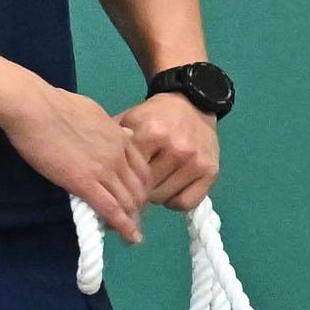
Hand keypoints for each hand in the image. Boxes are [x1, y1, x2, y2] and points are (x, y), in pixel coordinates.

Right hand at [2, 81, 157, 237]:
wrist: (34, 107)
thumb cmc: (54, 105)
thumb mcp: (94, 111)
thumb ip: (110, 128)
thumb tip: (121, 134)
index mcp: (120, 137)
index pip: (142, 169)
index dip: (142, 186)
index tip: (137, 196)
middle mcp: (118, 155)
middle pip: (140, 187)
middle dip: (139, 206)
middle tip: (133, 219)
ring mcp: (104, 169)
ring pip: (129, 201)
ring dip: (132, 219)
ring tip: (131, 232)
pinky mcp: (84, 182)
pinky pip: (111, 209)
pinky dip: (123, 226)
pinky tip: (129, 237)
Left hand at [118, 90, 221, 212]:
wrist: (193, 105)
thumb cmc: (156, 116)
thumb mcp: (130, 120)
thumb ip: (114, 145)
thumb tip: (98, 177)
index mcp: (152, 132)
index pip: (127, 174)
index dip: (119, 181)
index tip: (116, 181)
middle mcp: (177, 148)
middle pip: (144, 189)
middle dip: (136, 189)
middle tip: (135, 182)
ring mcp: (196, 162)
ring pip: (163, 198)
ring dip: (154, 195)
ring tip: (153, 183)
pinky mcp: (211, 173)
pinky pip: (185, 203)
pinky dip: (175, 201)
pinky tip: (170, 189)